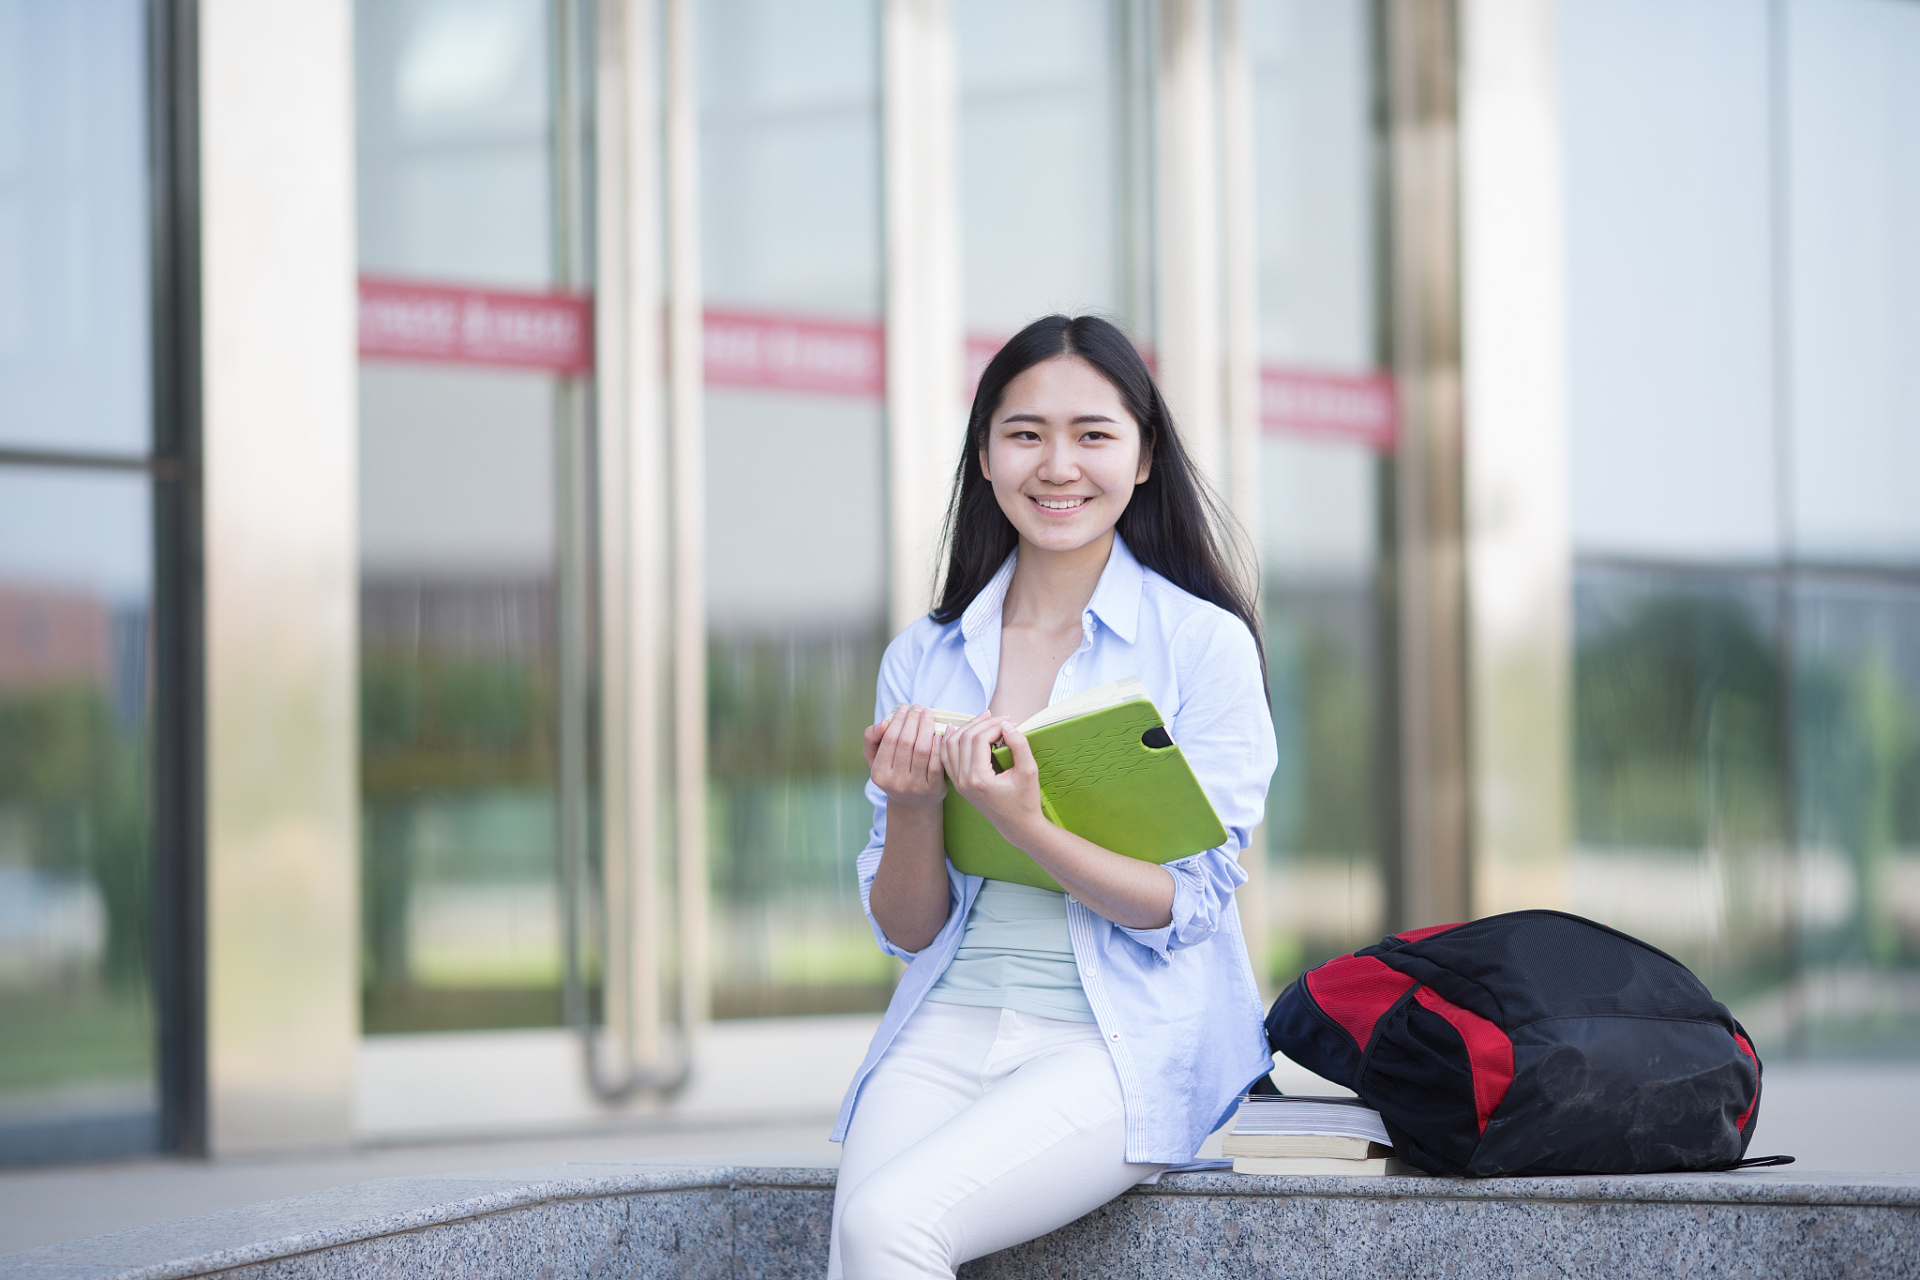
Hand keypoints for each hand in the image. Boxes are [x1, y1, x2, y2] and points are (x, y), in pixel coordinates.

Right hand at [863, 705, 948, 811]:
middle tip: (919, 707)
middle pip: (906, 743)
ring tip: (928, 714)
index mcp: (879, 773)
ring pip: (922, 750)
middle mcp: (896, 782)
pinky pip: (936, 762)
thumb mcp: (874, 759)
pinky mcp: (933, 789)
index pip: (889, 739)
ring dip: (926, 728)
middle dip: (914, 720)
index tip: (905, 707)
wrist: (912, 803)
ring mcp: (915, 787)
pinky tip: (940, 732)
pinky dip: (939, 745)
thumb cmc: (892, 773)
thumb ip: (871, 738)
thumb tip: (883, 722)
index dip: (898, 720)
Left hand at [941, 714, 1046, 845]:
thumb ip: (1019, 746)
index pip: (979, 739)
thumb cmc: (1026, 801)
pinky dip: (951, 741)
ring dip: (966, 728)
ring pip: (950, 745)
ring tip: (985, 720)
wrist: (1017, 826)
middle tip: (1000, 718)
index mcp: (979, 779)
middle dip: (982, 723)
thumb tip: (1007, 725)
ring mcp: (958, 783)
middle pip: (964, 738)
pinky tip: (958, 730)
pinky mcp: (958, 783)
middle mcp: (963, 780)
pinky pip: (947, 757)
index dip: (994, 725)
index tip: (1010, 721)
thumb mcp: (1029, 772)